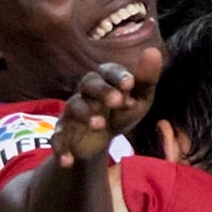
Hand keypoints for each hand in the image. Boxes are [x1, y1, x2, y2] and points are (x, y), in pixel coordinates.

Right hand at [53, 48, 162, 166]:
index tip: (130, 84)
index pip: (109, 71)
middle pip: (89, 84)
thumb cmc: (121, 111)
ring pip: (73, 107)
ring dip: (85, 115)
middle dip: (102, 91)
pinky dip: (61, 148)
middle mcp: (86, 91)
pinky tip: (67, 161)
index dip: (118, 76)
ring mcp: (73, 111)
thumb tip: (153, 51)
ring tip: (99, 125)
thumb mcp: (139, 99)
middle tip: (117, 101)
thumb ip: (146, 79)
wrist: (99, 139)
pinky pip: (58, 137)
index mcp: (105, 79)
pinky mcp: (64, 131)